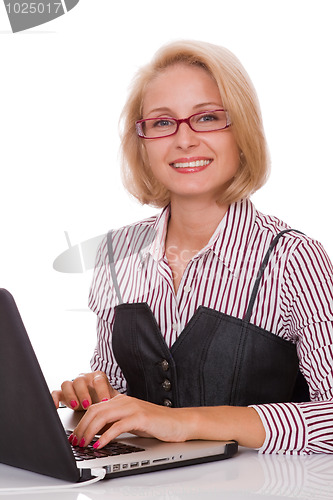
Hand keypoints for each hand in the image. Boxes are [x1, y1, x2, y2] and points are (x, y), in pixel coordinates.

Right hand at [52, 371, 118, 410]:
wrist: (97, 402)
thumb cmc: (105, 401)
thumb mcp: (112, 401)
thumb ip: (116, 403)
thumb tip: (124, 411)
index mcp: (97, 378)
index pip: (98, 379)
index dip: (101, 390)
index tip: (105, 402)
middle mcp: (84, 379)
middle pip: (80, 380)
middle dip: (84, 393)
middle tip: (88, 404)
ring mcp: (72, 385)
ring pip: (67, 383)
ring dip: (71, 395)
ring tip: (77, 406)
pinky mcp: (63, 394)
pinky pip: (55, 392)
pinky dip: (54, 398)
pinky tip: (57, 407)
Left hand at [70, 395, 190, 448]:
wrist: (179, 422)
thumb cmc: (156, 423)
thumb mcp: (131, 422)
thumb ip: (115, 423)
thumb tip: (95, 433)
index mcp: (121, 400)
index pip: (94, 408)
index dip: (82, 422)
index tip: (75, 436)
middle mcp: (125, 401)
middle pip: (95, 410)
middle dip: (82, 427)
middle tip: (76, 442)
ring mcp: (132, 407)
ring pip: (103, 416)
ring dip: (90, 431)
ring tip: (84, 444)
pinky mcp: (140, 417)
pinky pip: (117, 426)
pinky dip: (105, 436)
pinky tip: (100, 444)